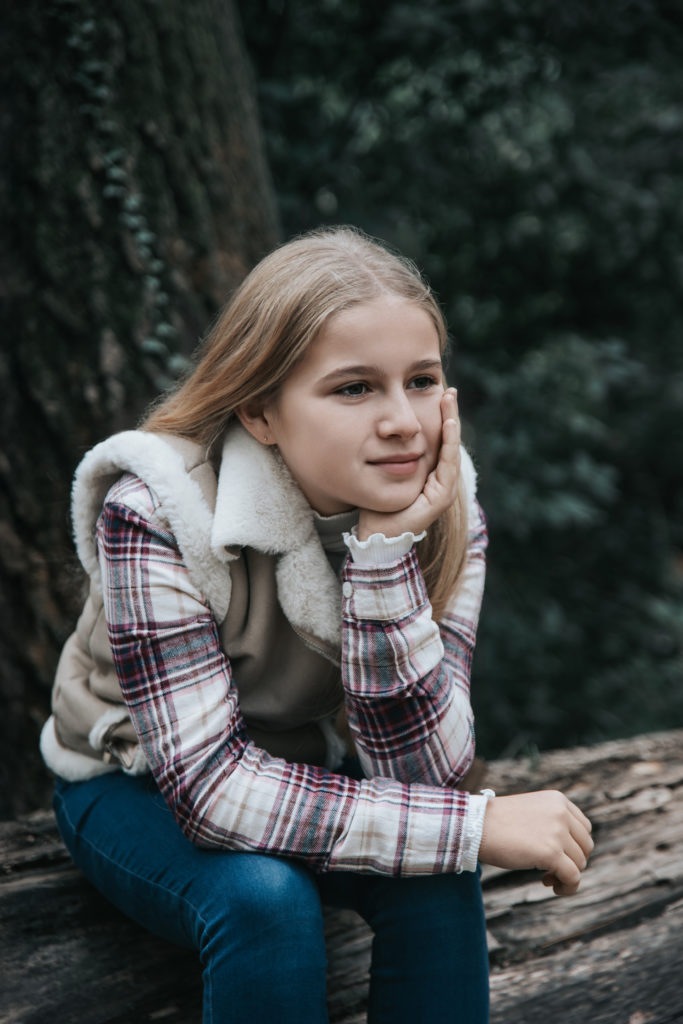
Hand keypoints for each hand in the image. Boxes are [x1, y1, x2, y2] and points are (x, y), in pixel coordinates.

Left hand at [357, 388, 460, 540]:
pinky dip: (449, 443)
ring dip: (452, 424)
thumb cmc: (376, 506)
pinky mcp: (441, 497)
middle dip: (450, 415)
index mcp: (429, 475)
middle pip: (449, 442)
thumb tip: (380, 429)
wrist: (376, 536)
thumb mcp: (382, 471)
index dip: (441, 419)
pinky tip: (448, 425)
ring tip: (450, 402)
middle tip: (450, 391)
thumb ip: (387, 454)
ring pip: (451, 449)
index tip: (440, 395)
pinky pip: (447, 465)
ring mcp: (443, 489)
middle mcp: (440, 481)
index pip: (439, 441)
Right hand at [478, 790, 593, 895]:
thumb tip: (573, 855)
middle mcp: (561, 813)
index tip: (556, 854)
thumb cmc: (497, 823)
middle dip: (572, 861)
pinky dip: (567, 887)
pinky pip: (573, 877)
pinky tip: (550, 886)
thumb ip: (553, 824)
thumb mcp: (532, 812)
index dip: (574, 846)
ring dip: (566, 875)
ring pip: (580, 863)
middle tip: (550, 869)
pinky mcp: (551, 852)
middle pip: (585, 846)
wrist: (475, 825)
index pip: (584, 828)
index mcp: (558, 800)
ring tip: (546, 878)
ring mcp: (557, 832)